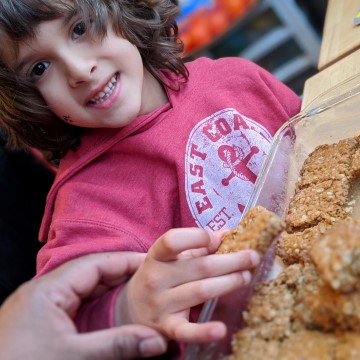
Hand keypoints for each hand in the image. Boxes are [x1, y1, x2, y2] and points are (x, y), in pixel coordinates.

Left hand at [0, 252, 166, 359]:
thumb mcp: (73, 357)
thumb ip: (116, 345)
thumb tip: (157, 340)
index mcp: (48, 290)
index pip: (94, 263)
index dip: (124, 261)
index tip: (150, 263)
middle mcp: (43, 291)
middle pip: (89, 273)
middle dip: (119, 275)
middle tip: (149, 280)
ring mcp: (39, 306)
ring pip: (81, 288)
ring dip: (107, 289)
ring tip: (135, 293)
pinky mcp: (38, 321)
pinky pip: (73, 303)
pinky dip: (94, 304)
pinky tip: (109, 311)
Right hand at [115, 228, 259, 343]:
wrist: (131, 308)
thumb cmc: (159, 276)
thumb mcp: (170, 257)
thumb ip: (197, 245)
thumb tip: (227, 234)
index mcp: (156, 256)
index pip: (173, 241)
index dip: (196, 237)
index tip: (216, 239)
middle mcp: (156, 278)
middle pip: (199, 266)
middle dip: (231, 261)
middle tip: (252, 257)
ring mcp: (160, 304)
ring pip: (201, 291)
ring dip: (228, 283)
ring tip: (246, 277)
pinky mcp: (166, 328)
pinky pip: (186, 331)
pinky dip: (203, 332)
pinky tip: (221, 329)